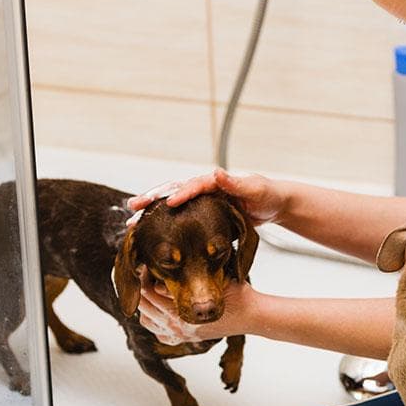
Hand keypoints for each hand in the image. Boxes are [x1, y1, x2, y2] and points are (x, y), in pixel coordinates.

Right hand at [126, 168, 285, 226]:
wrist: (273, 205)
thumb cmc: (267, 195)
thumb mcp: (256, 189)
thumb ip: (237, 182)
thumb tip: (217, 171)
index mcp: (214, 182)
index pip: (192, 186)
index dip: (179, 194)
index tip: (167, 203)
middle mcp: (203, 189)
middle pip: (172, 192)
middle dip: (152, 200)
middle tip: (133, 208)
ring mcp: (200, 202)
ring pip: (170, 205)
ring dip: (151, 213)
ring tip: (132, 223)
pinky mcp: (201, 215)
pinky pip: (178, 218)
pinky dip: (162, 223)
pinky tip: (148, 234)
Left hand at [137, 280, 252, 344]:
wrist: (251, 315)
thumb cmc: (236, 295)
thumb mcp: (214, 280)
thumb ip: (189, 280)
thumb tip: (163, 276)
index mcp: (181, 314)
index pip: (149, 292)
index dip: (145, 275)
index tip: (147, 264)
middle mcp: (177, 327)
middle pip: (144, 306)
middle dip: (142, 287)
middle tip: (146, 273)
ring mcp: (180, 335)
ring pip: (147, 321)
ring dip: (146, 305)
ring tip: (151, 289)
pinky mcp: (185, 339)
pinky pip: (159, 334)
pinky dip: (155, 322)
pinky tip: (160, 310)